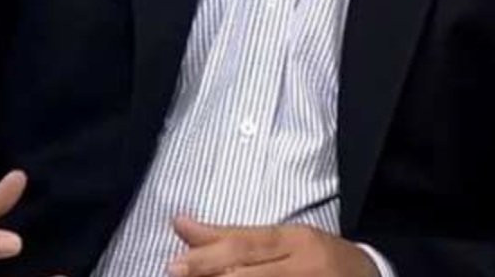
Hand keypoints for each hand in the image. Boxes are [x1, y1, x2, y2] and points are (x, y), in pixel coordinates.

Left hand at [167, 218, 377, 276]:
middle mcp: (304, 264)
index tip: (173, 263)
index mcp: (296, 240)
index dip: (208, 255)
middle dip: (209, 273)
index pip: (247, 246)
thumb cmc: (321, 259)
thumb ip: (235, 237)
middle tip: (174, 272)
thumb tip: (182, 224)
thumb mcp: (284, 242)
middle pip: (248, 271)